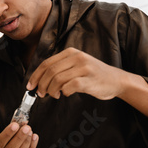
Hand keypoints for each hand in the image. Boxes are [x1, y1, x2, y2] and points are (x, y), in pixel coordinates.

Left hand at [26, 48, 147, 128]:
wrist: (117, 80)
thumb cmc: (94, 75)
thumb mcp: (77, 65)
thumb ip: (62, 68)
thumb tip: (40, 80)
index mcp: (71, 52)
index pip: (46, 63)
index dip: (36, 76)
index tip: (30, 86)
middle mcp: (77, 57)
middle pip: (50, 71)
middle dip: (41, 85)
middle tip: (41, 94)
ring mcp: (84, 68)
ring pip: (57, 79)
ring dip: (51, 90)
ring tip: (54, 95)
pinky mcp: (89, 79)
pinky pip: (69, 87)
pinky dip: (64, 92)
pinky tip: (66, 94)